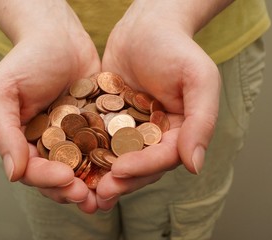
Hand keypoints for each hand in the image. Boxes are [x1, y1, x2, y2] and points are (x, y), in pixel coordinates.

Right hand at [0, 1, 100, 212]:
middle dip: (73, 190)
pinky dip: (113, 162)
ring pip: (84, 169)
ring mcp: (76, 138)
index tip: (65, 179)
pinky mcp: (98, 128)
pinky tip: (124, 170)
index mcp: (25, 141)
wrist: (59, 36)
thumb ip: (4, 132)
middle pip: (60, 177)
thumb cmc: (26, 60)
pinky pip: (105, 149)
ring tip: (108, 195)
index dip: (48, 180)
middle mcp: (51, 144)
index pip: (33, 171)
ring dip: (95, 184)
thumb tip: (12, 174)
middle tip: (88, 199)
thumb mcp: (3, 92)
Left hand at [97, 0, 221, 209]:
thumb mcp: (198, 79)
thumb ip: (201, 121)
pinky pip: (98, 141)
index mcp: (179, 132)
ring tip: (83, 189)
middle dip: (120, 181)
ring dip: (101, 176)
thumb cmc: (176, 48)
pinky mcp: (108, 121)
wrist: (145, 27)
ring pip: (117, 159)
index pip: (163, 157)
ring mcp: (130, 131)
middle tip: (99, 195)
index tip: (120, 172)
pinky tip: (71, 164)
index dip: (143, 168)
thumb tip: (194, 165)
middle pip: (139, 166)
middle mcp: (155, 136)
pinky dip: (87, 154)